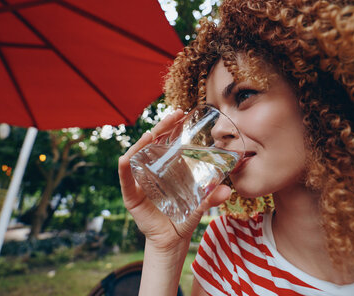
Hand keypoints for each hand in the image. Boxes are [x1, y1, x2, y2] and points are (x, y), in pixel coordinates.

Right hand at [118, 109, 230, 251]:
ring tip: (151, 134)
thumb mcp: (199, 204)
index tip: (181, 113)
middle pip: (152, 143)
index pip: (166, 140)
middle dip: (160, 127)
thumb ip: (211, 196)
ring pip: (136, 155)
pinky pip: (125, 178)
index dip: (171, 126)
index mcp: (166, 167)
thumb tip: (228, 190)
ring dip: (141, 143)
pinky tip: (127, 158)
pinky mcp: (131, 194)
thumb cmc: (184, 217)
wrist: (172, 240)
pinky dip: (124, 167)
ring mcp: (139, 180)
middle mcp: (151, 169)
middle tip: (172, 116)